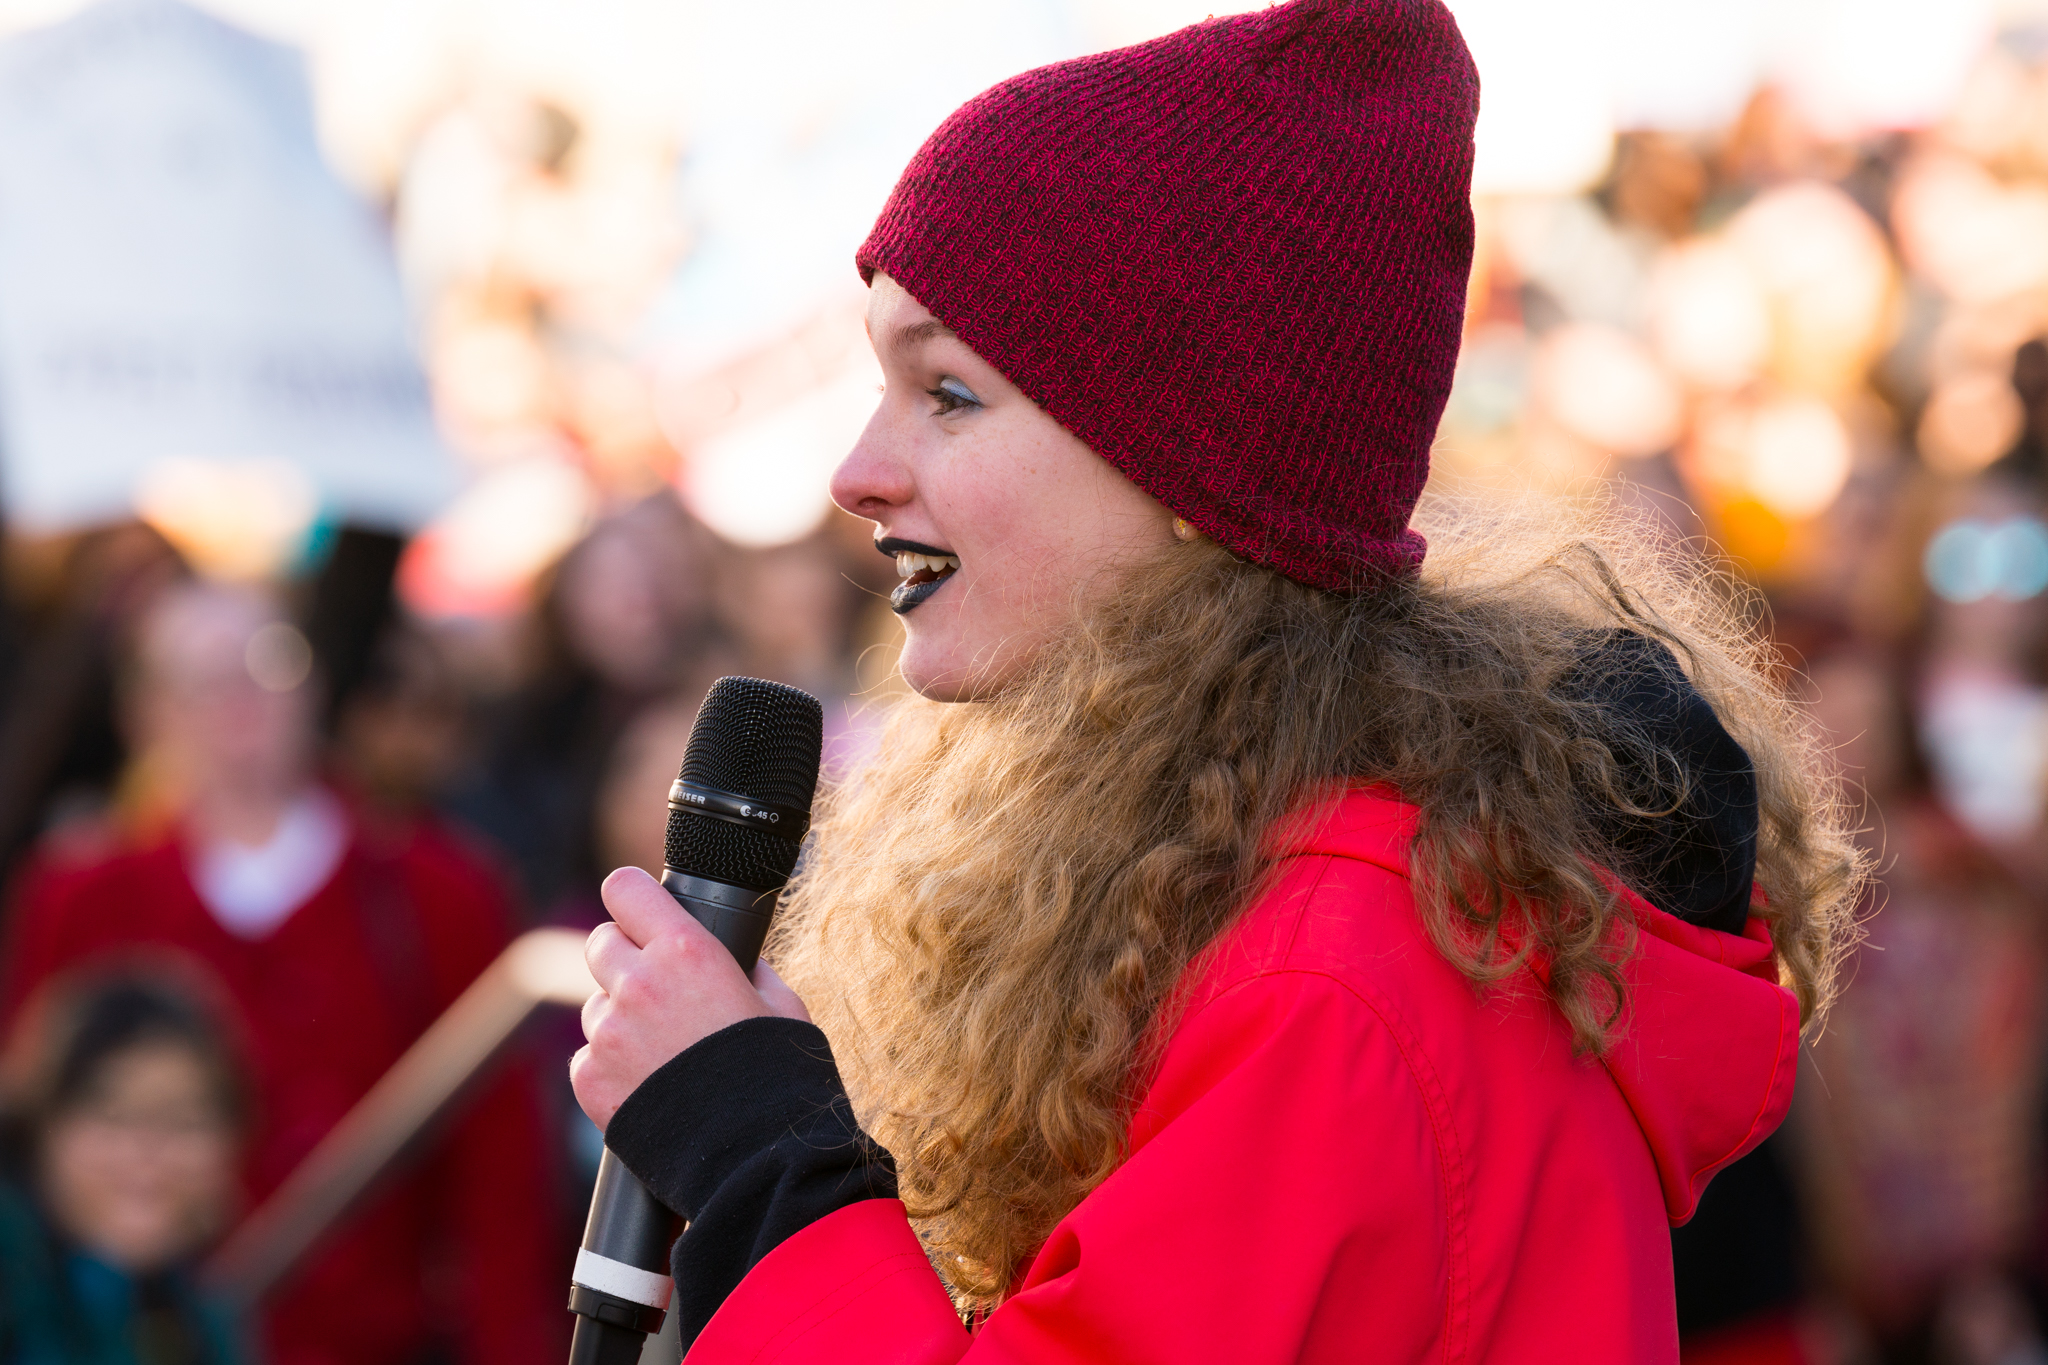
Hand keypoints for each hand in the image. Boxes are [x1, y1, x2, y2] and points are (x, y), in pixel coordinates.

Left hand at [570, 866, 811, 1129]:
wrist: (756, 1158)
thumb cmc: (780, 1078)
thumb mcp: (781, 1004)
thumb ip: (746, 967)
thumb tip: (732, 955)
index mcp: (686, 950)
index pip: (624, 889)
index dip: (632, 899)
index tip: (638, 910)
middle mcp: (638, 983)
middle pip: (600, 942)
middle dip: (625, 958)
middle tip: (657, 988)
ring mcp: (609, 1033)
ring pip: (595, 1004)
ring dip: (621, 1017)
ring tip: (666, 1053)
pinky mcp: (590, 1078)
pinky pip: (588, 1055)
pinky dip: (612, 1066)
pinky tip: (651, 1086)